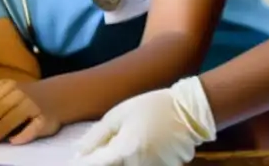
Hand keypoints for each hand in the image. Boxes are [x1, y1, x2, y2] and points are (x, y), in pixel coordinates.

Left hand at [0, 79, 60, 145]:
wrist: (58, 96)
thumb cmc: (25, 98)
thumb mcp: (6, 95)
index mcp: (4, 87)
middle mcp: (17, 93)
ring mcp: (31, 105)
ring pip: (10, 119)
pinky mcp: (44, 118)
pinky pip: (31, 129)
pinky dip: (22, 136)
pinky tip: (12, 142)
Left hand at [74, 77, 215, 165]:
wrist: (189, 112)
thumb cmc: (151, 107)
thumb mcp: (120, 114)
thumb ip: (97, 135)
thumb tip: (79, 152)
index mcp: (124, 151)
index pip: (96, 164)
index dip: (86, 161)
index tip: (82, 157)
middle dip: (108, 158)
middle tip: (119, 140)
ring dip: (125, 159)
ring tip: (137, 138)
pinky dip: (140, 160)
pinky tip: (147, 144)